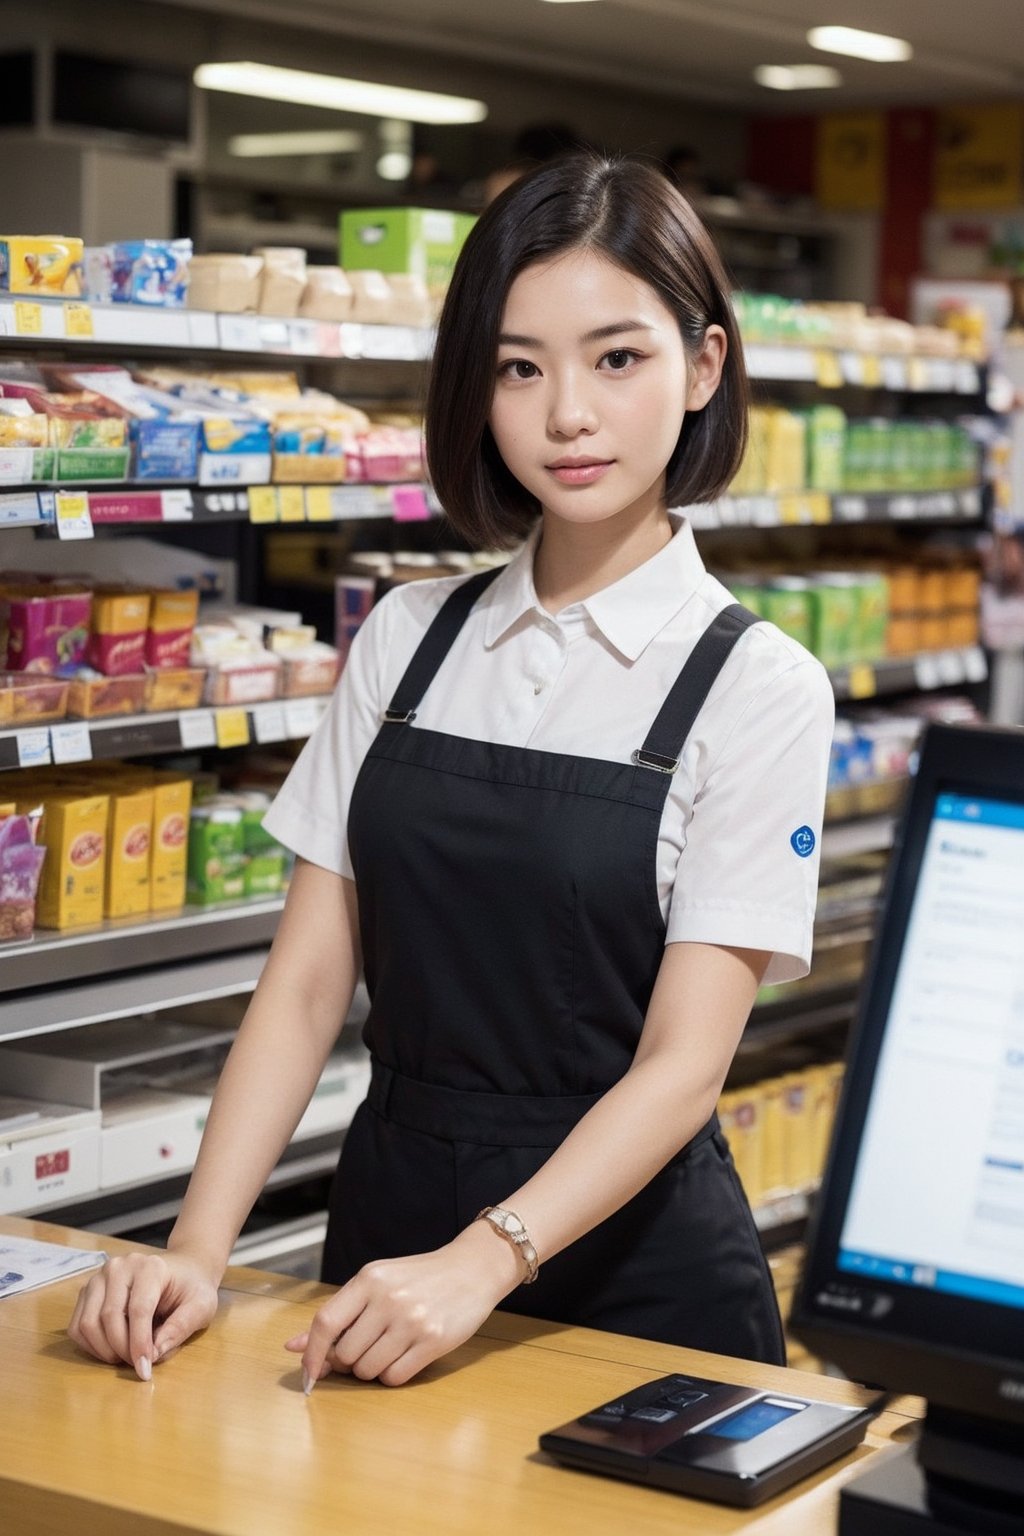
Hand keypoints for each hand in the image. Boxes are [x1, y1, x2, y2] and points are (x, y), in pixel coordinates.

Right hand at [67, 1249, 219, 1378]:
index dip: (140, 1344)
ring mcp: (99, 1278)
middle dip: (122, 1350)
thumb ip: (180, 1327)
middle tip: (138, 1366)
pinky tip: (111, 1350)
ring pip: (88, 1323)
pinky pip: (78, 1326)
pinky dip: (91, 1346)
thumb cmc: (192, 1288)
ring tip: (126, 1358)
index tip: (145, 1370)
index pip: (139, 1309)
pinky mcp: (88, 1292)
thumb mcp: (202, 1306)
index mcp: (150, 1267)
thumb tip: (152, 1355)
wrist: (181, 1269)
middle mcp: (119, 1267)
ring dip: (104, 1350)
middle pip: (109, 1316)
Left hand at [285, 1223, 521, 1388]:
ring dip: (372, 1369)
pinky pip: (395, 1377)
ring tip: (388, 1348)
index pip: (326, 1322)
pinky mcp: (433, 1341)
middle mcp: (388, 1298)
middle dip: (349, 1361)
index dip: (312, 1354)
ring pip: (368, 1370)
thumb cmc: (418, 1278)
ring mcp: (412, 1320)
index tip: (308, 1373)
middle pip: (345, 1354)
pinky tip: (404, 1356)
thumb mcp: (376, 1283)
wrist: (471, 1269)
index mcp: (369, 1279)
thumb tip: (292, 1347)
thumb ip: (337, 1314)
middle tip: (366, 1349)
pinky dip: (393, 1375)